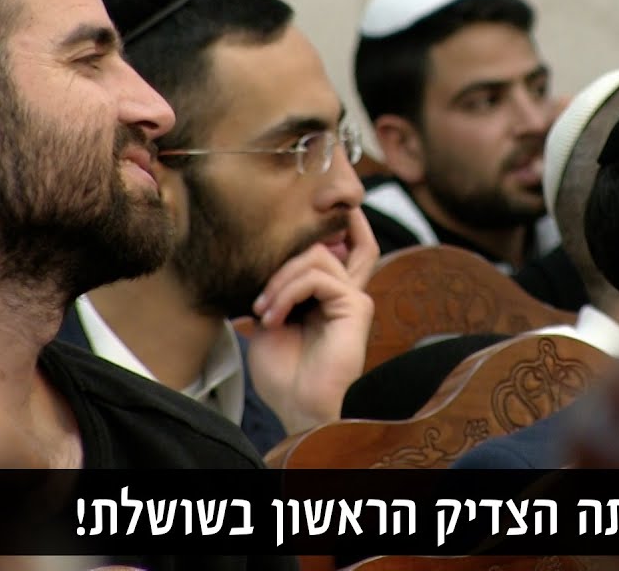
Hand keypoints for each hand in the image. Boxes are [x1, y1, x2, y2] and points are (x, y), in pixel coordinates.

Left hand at [246, 207, 376, 433]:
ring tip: (263, 311)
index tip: (301, 210)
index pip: (339, 248)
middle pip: (356, 237)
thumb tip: (260, 255)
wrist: (299, 409)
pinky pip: (318, 276)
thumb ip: (274, 288)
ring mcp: (355, 297)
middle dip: (332, 217)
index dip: (330, 225)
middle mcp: (347, 292)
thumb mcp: (269, 321)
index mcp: (328, 297)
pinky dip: (288, 291)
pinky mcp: (357, 305)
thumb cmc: (284, 376)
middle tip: (304, 213)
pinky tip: (273, 316)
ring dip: (279, 280)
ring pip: (317, 255)